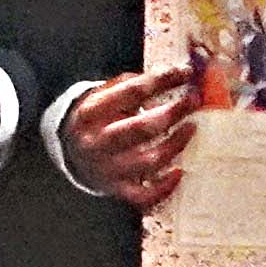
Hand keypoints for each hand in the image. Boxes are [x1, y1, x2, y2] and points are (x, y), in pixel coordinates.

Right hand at [53, 64, 202, 212]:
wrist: (71, 152)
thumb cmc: (98, 119)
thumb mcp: (104, 95)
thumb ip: (134, 85)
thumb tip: (176, 73)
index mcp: (91, 112)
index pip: (131, 92)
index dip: (162, 80)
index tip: (185, 72)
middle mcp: (96, 142)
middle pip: (141, 128)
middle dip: (173, 112)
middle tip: (194, 100)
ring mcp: (106, 169)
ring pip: (148, 161)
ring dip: (175, 144)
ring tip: (190, 128)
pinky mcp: (116, 189)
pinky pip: (144, 195)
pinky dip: (164, 186)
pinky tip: (179, 171)